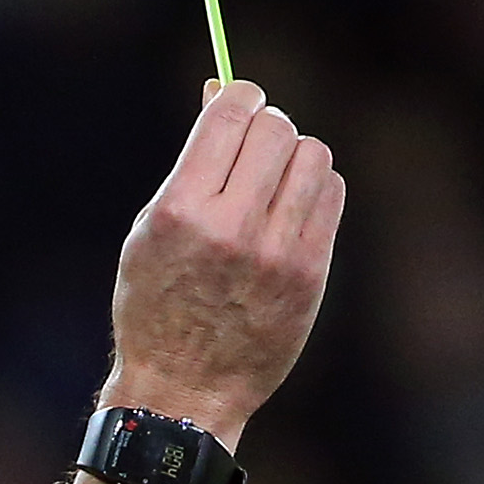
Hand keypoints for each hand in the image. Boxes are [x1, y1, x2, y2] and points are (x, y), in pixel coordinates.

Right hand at [105, 80, 343, 447]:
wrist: (184, 393)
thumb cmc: (158, 305)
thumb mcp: (151, 231)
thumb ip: (191, 163)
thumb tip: (222, 90)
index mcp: (181, 211)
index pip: (231, 112)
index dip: (239, 95)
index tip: (239, 103)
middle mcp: (231, 228)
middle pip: (277, 128)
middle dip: (266, 126)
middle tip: (255, 147)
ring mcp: (276, 253)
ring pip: (313, 155)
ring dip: (295, 156)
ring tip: (274, 182)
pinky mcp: (310, 274)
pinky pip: (332, 194)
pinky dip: (315, 189)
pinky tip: (292, 209)